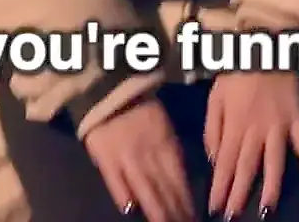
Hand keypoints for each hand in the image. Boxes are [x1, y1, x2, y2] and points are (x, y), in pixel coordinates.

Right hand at [81, 95, 193, 220]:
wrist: (110, 89)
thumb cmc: (140, 106)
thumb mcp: (164, 126)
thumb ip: (170, 152)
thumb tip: (180, 180)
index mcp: (166, 145)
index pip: (179, 180)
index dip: (186, 201)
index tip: (192, 217)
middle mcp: (150, 155)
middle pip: (164, 190)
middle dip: (174, 212)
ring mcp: (127, 158)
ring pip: (145, 191)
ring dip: (157, 211)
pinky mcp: (105, 159)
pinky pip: (116, 182)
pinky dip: (124, 197)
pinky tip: (132, 210)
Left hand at [205, 71, 298, 216]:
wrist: (264, 46)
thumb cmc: (236, 72)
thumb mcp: (215, 96)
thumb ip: (213, 128)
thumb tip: (214, 158)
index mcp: (233, 123)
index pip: (224, 162)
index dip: (219, 186)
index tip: (214, 206)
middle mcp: (255, 128)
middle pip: (246, 166)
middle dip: (238, 194)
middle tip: (232, 216)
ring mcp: (279, 125)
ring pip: (274, 162)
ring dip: (269, 187)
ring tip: (266, 209)